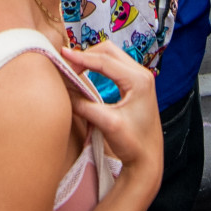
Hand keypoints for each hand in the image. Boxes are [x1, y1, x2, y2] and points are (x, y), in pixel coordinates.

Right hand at [62, 38, 162, 194]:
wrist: (148, 159)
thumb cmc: (132, 144)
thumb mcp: (107, 124)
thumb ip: (84, 105)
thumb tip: (64, 89)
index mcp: (138, 80)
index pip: (105, 61)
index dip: (81, 57)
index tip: (62, 55)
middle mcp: (142, 74)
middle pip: (109, 51)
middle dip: (86, 55)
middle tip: (67, 65)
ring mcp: (140, 78)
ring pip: (111, 56)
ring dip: (92, 59)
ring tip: (74, 68)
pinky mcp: (136, 84)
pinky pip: (114, 65)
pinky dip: (98, 66)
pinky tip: (86, 73)